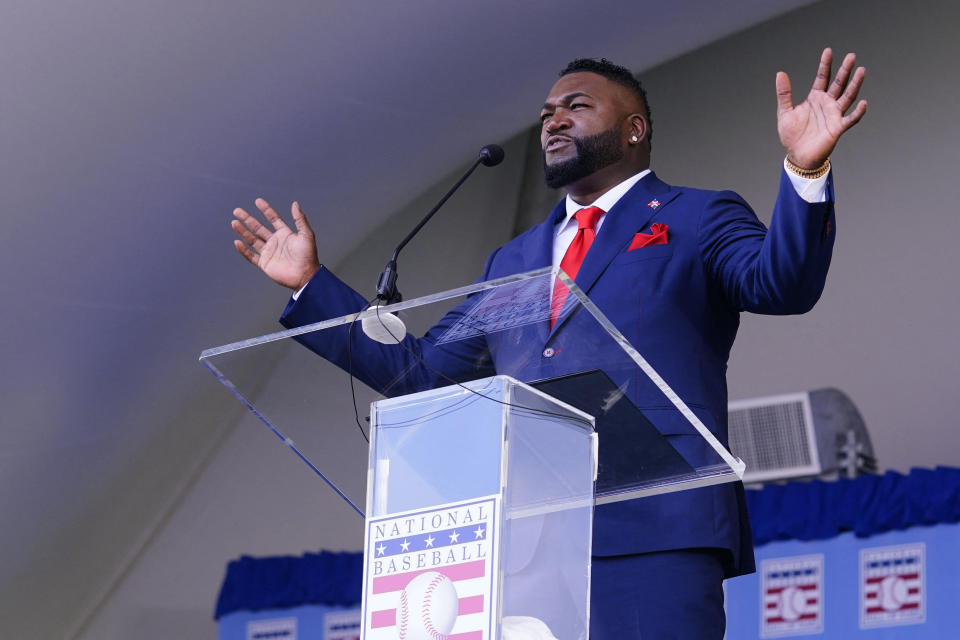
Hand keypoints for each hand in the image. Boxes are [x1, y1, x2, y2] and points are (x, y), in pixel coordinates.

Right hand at [232, 198, 320, 290]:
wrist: (305, 276)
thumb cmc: (308, 256)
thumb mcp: (306, 235)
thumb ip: (300, 219)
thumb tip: (295, 203)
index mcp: (285, 234)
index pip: (273, 219)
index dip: (266, 210)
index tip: (258, 201)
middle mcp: (275, 242)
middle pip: (258, 228)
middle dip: (248, 219)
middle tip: (237, 211)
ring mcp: (269, 252)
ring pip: (252, 239)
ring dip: (243, 231)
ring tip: (234, 223)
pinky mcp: (265, 263)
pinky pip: (251, 256)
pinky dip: (243, 250)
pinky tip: (237, 242)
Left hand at [776, 48, 866, 169]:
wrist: (797, 156)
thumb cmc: (792, 135)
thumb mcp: (785, 112)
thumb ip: (784, 93)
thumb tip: (780, 73)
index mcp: (815, 98)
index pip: (822, 77)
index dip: (825, 65)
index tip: (828, 51)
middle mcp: (827, 104)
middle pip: (839, 83)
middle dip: (845, 70)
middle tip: (852, 56)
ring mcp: (834, 115)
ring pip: (848, 97)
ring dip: (855, 84)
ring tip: (861, 70)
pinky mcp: (838, 128)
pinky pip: (850, 119)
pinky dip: (857, 112)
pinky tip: (863, 103)